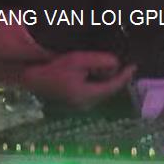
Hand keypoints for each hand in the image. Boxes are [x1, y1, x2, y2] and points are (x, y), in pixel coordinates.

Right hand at [19, 52, 136, 108]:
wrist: (29, 76)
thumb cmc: (51, 67)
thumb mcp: (77, 60)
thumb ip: (99, 61)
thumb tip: (116, 63)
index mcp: (88, 95)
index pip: (114, 86)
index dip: (125, 76)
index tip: (134, 65)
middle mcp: (86, 103)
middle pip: (108, 89)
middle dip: (116, 77)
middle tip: (124, 63)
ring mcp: (79, 103)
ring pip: (100, 90)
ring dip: (106, 78)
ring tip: (107, 64)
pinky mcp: (74, 100)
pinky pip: (92, 90)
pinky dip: (97, 81)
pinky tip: (94, 70)